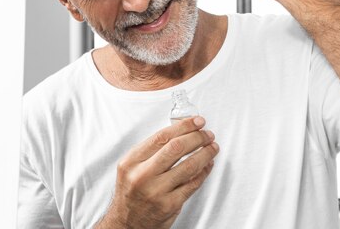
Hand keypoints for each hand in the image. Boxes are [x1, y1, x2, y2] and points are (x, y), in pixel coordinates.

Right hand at [95, 116, 218, 228]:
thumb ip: (153, 150)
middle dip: (198, 137)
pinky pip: (193, 183)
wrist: (127, 224)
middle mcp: (142, 175)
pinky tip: (208, 164)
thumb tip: (184, 129)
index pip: (162, 136)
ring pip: (189, 165)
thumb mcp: (133, 167)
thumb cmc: (133, 192)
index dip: (184, 126)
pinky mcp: (169, 205)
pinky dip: (204, 171)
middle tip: (208, 134)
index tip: (198, 121)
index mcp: (131, 162)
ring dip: (206, 153)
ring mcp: (156, 191)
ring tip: (213, 147)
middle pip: (177, 147)